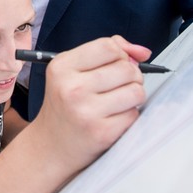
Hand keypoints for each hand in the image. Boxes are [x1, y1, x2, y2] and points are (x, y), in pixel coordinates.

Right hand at [32, 36, 149, 171]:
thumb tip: (142, 51)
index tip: (115, 64)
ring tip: (116, 102)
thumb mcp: (72, 71)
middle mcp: (71, 88)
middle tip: (117, 86)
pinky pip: (134, 114)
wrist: (51, 145)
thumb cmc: (65, 104)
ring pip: (136, 91)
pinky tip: (112, 118)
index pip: (108, 46)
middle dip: (130, 76)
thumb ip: (105, 52)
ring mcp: (86, 111)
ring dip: (133, 96)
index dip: (120, 54)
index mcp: (61, 67)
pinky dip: (128, 115)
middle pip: (126, 68)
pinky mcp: (101, 132)